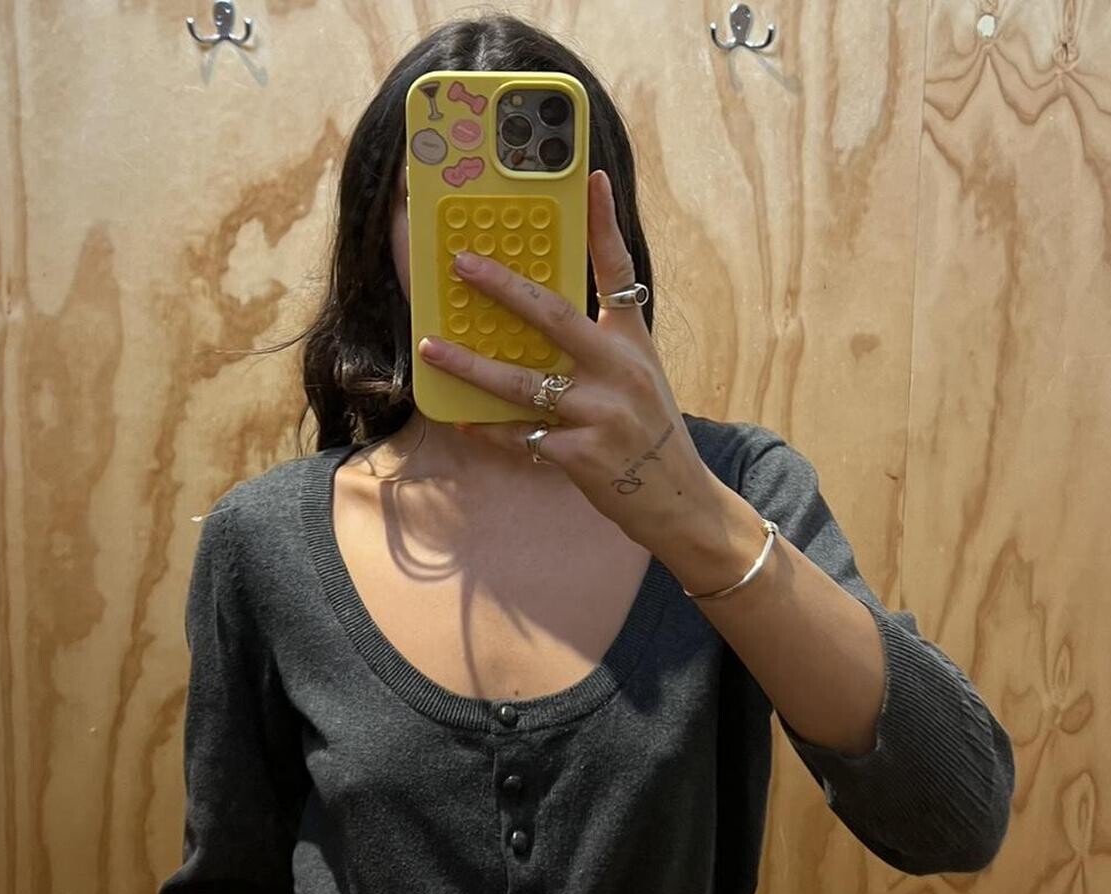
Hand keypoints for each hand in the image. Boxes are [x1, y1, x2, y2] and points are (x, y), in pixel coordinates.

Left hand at [415, 169, 722, 559]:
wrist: (677, 498)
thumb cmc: (650, 434)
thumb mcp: (640, 378)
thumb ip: (601, 347)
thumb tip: (539, 323)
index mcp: (632, 343)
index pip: (619, 272)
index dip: (604, 224)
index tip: (590, 178)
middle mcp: (619, 371)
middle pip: (553, 316)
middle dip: (503, 287)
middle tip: (463, 264)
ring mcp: (600, 413)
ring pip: (522, 382)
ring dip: (471, 365)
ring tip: (433, 349)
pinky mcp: (582, 455)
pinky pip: (521, 436)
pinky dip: (490, 429)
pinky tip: (463, 419)